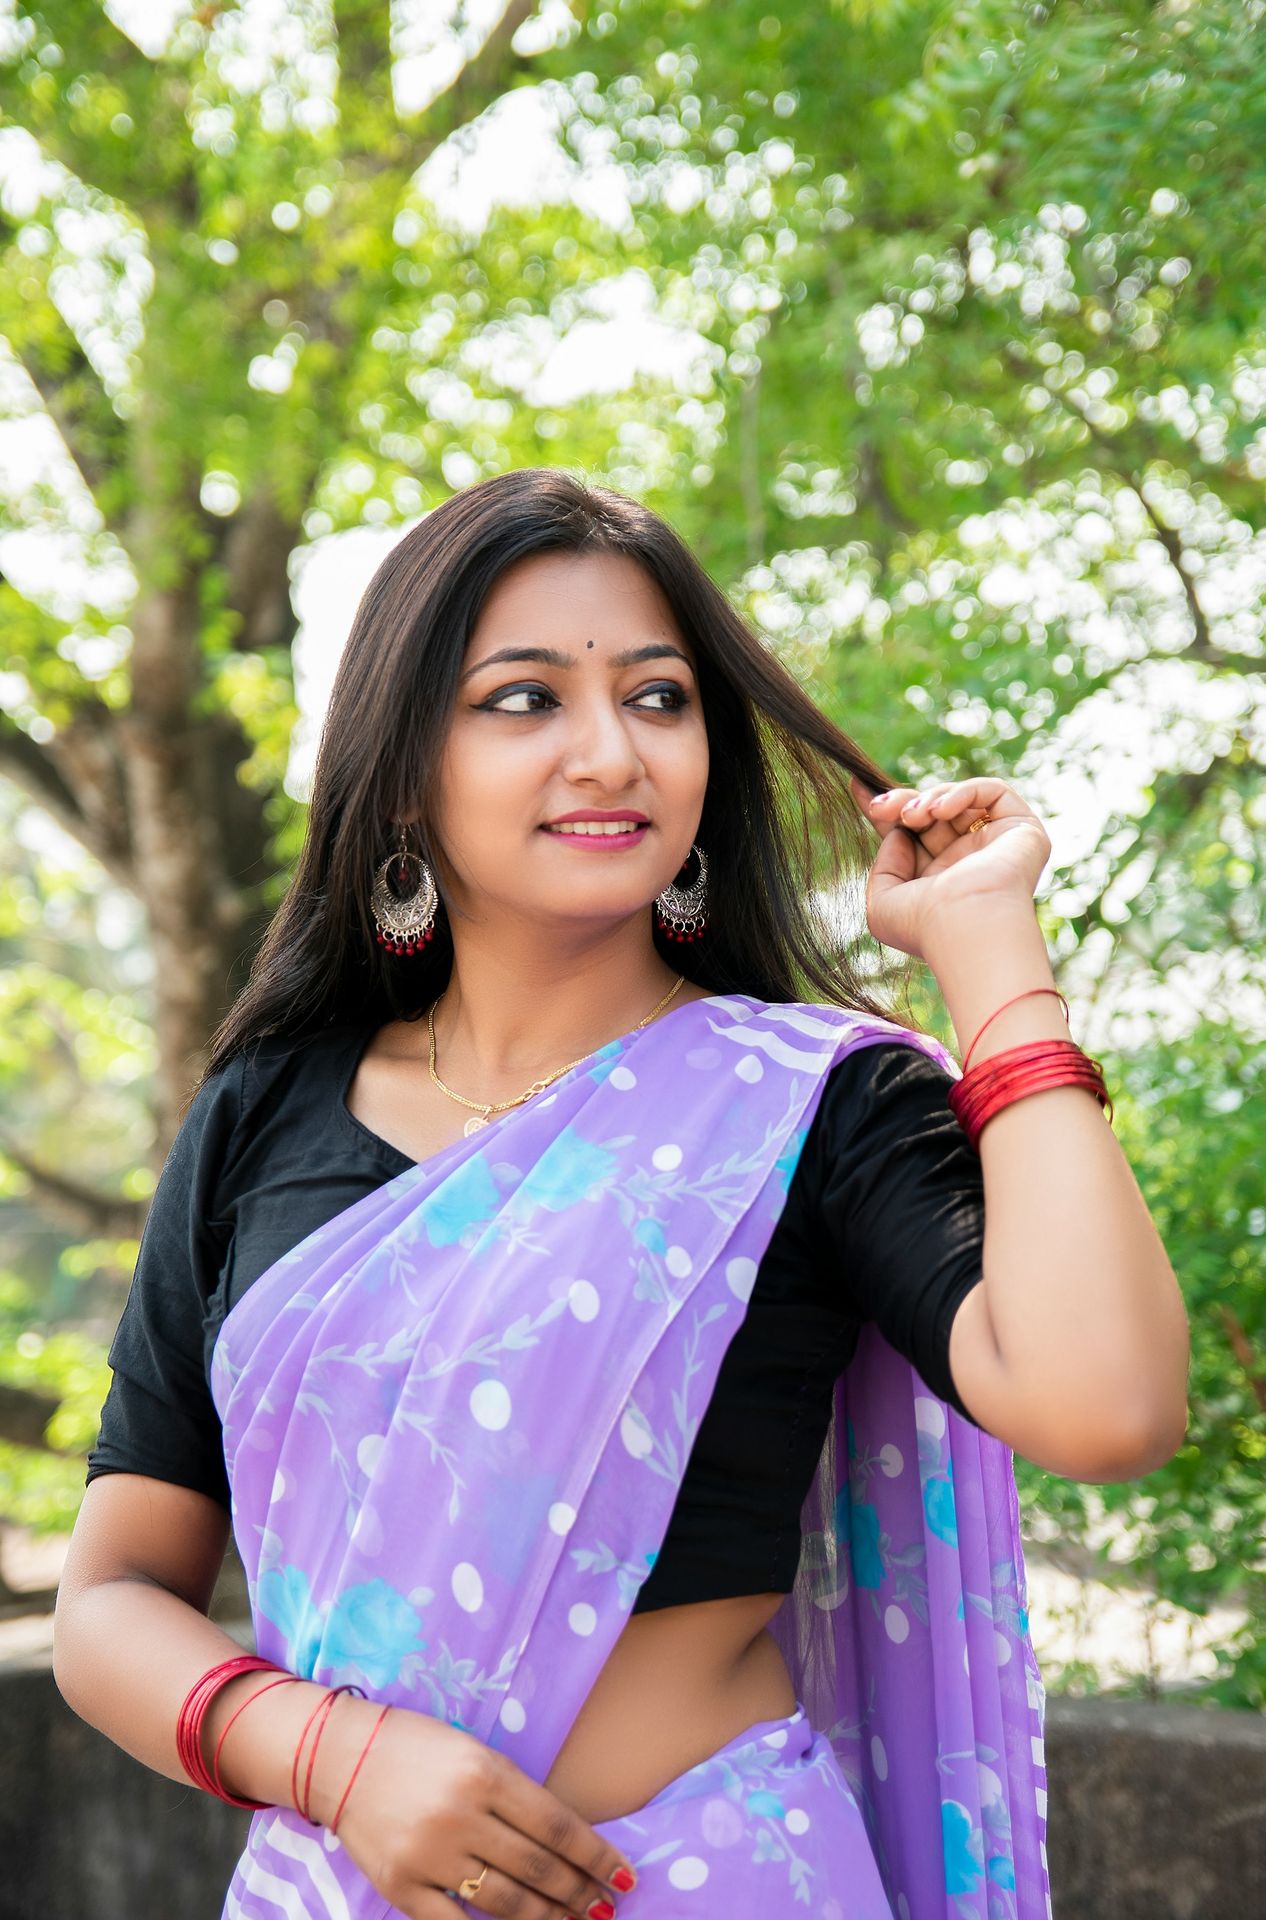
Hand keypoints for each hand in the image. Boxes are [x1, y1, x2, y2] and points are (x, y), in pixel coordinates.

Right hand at [315, 1699, 635, 1919]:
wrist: (339, 1757)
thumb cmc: (417, 1747)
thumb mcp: (473, 1751)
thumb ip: (514, 1793)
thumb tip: (564, 1841)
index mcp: (484, 1772)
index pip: (556, 1824)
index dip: (595, 1855)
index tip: (624, 1875)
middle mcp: (460, 1815)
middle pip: (537, 1867)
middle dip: (579, 1892)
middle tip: (606, 1907)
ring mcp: (429, 1855)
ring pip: (503, 1902)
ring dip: (547, 1918)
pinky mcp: (400, 1886)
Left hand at [850, 774, 1051, 962]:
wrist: (967, 927)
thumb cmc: (923, 925)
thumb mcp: (882, 902)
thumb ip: (884, 867)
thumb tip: (897, 834)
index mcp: (940, 880)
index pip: (914, 834)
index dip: (888, 809)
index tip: (859, 787)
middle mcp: (970, 862)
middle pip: (933, 812)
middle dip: (902, 802)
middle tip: (880, 806)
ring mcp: (997, 845)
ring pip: (959, 800)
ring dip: (927, 799)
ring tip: (911, 816)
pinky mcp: (1023, 830)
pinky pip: (992, 792)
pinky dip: (961, 793)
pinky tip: (939, 811)